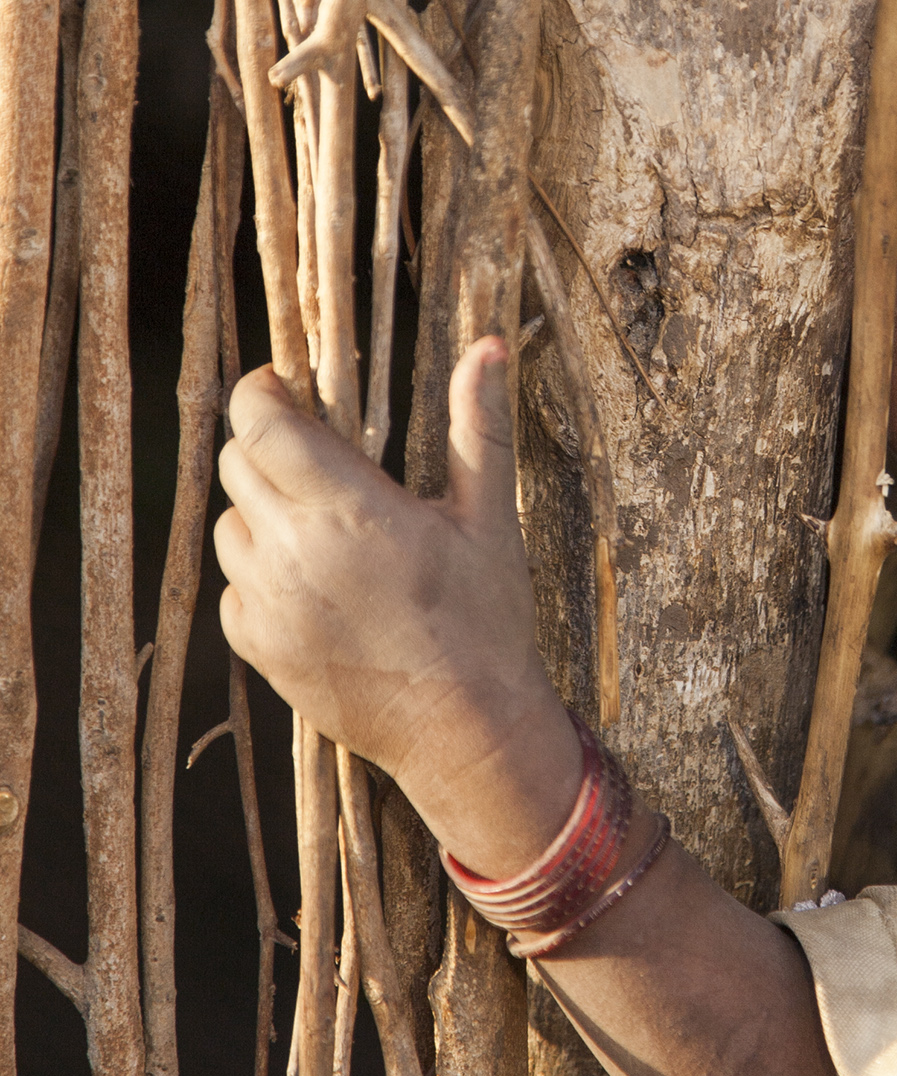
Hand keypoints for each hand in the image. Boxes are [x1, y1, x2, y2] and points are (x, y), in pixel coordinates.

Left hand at [214, 337, 581, 871]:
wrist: (466, 730)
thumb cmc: (486, 618)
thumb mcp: (488, 517)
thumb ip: (478, 425)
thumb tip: (487, 345)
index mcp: (348, 508)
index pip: (257, 422)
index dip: (259, 393)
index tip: (283, 387)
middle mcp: (294, 551)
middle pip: (237, 464)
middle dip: (268, 446)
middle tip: (315, 457)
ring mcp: (269, 603)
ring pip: (230, 526)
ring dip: (263, 512)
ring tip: (321, 528)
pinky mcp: (258, 647)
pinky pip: (233, 587)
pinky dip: (261, 574)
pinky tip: (317, 585)